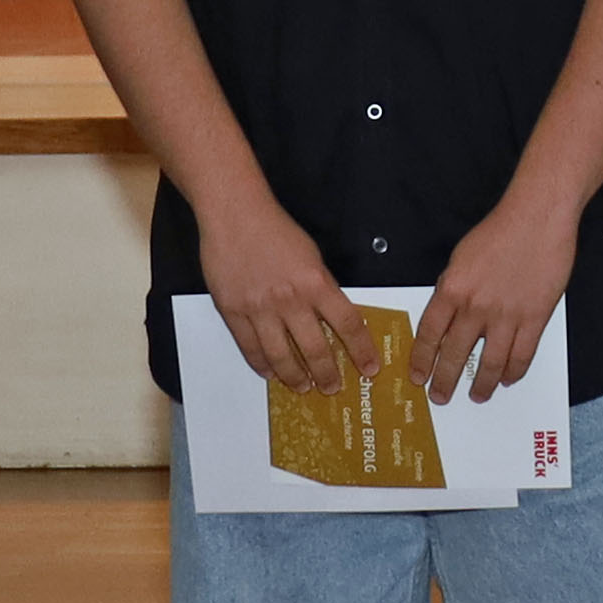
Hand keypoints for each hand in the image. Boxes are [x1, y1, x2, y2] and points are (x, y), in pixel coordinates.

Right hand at [200, 195, 365, 394]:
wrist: (235, 214)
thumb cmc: (274, 229)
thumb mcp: (311, 255)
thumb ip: (321, 287)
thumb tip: (330, 317)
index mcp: (316, 283)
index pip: (348, 324)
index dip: (362, 351)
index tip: (369, 368)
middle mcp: (290, 300)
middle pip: (315, 349)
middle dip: (327, 374)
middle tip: (333, 387)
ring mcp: (259, 308)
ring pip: (281, 356)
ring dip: (295, 377)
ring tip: (303, 387)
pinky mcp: (233, 311)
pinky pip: (250, 347)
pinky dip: (262, 364)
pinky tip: (270, 373)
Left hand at [415, 189, 577, 406]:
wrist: (537, 218)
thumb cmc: (500, 231)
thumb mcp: (460, 258)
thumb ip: (452, 289)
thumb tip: (447, 314)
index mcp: (452, 290)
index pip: (429, 335)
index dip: (421, 360)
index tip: (418, 376)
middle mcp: (475, 307)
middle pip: (454, 354)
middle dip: (445, 380)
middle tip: (440, 396)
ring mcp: (506, 316)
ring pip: (489, 363)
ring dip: (480, 385)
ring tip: (477, 395)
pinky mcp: (535, 318)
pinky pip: (521, 355)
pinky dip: (513, 372)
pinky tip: (507, 378)